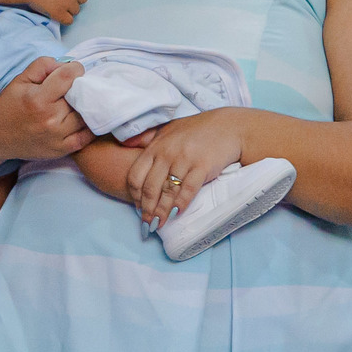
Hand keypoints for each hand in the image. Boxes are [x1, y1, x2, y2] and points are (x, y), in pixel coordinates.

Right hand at [0, 56, 92, 161]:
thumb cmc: (10, 105)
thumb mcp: (20, 79)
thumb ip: (43, 66)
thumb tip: (66, 64)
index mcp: (38, 99)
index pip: (68, 77)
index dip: (75, 68)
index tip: (73, 69)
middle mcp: (49, 119)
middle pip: (79, 96)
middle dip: (79, 87)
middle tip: (74, 86)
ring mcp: (57, 137)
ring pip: (86, 115)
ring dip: (85, 106)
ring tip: (78, 101)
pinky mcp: (62, 150)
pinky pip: (87, 136)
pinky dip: (90, 125)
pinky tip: (85, 117)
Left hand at [127, 109, 246, 226]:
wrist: (228, 127)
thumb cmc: (197, 130)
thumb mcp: (167, 129)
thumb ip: (146, 138)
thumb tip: (123, 142)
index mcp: (156, 146)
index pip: (135, 175)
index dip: (135, 195)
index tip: (138, 207)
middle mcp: (167, 153)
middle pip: (150, 188)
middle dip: (147, 209)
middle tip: (147, 223)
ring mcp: (184, 160)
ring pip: (167, 192)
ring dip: (162, 212)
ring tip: (159, 224)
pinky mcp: (202, 167)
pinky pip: (187, 191)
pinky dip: (181, 204)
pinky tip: (177, 213)